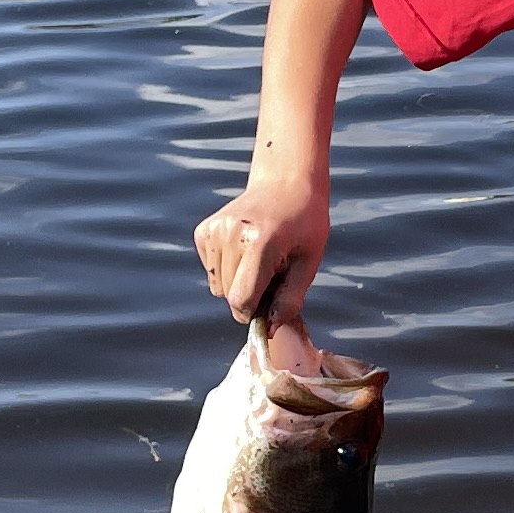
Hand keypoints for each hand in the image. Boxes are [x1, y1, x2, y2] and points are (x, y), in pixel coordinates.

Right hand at [194, 171, 328, 343]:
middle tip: (272, 273)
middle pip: (228, 296)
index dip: (255, 311)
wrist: (286, 182)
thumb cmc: (305, 222)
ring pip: (217, 286)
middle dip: (249, 295)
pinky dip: (226, 268)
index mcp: (260, 244)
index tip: (270, 303)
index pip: (241, 301)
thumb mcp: (309, 262)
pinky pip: (211, 269)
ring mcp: (214, 231)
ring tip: (260, 258)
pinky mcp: (204, 230)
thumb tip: (270, 330)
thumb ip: (290, 299)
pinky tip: (245, 249)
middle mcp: (231, 235)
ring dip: (236, 282)